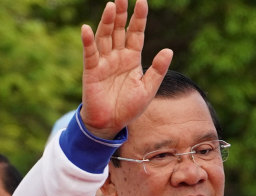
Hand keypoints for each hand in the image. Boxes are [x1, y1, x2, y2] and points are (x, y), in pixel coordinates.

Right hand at [80, 0, 172, 138]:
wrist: (111, 124)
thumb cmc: (129, 107)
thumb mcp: (148, 89)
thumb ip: (157, 70)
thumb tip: (169, 50)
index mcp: (132, 58)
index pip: (136, 33)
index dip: (139, 18)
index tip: (142, 1)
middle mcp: (118, 56)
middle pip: (120, 30)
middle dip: (122, 14)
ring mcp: (104, 62)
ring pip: (106, 37)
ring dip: (108, 22)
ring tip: (111, 6)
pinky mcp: (92, 71)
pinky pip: (90, 53)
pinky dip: (88, 41)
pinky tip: (87, 28)